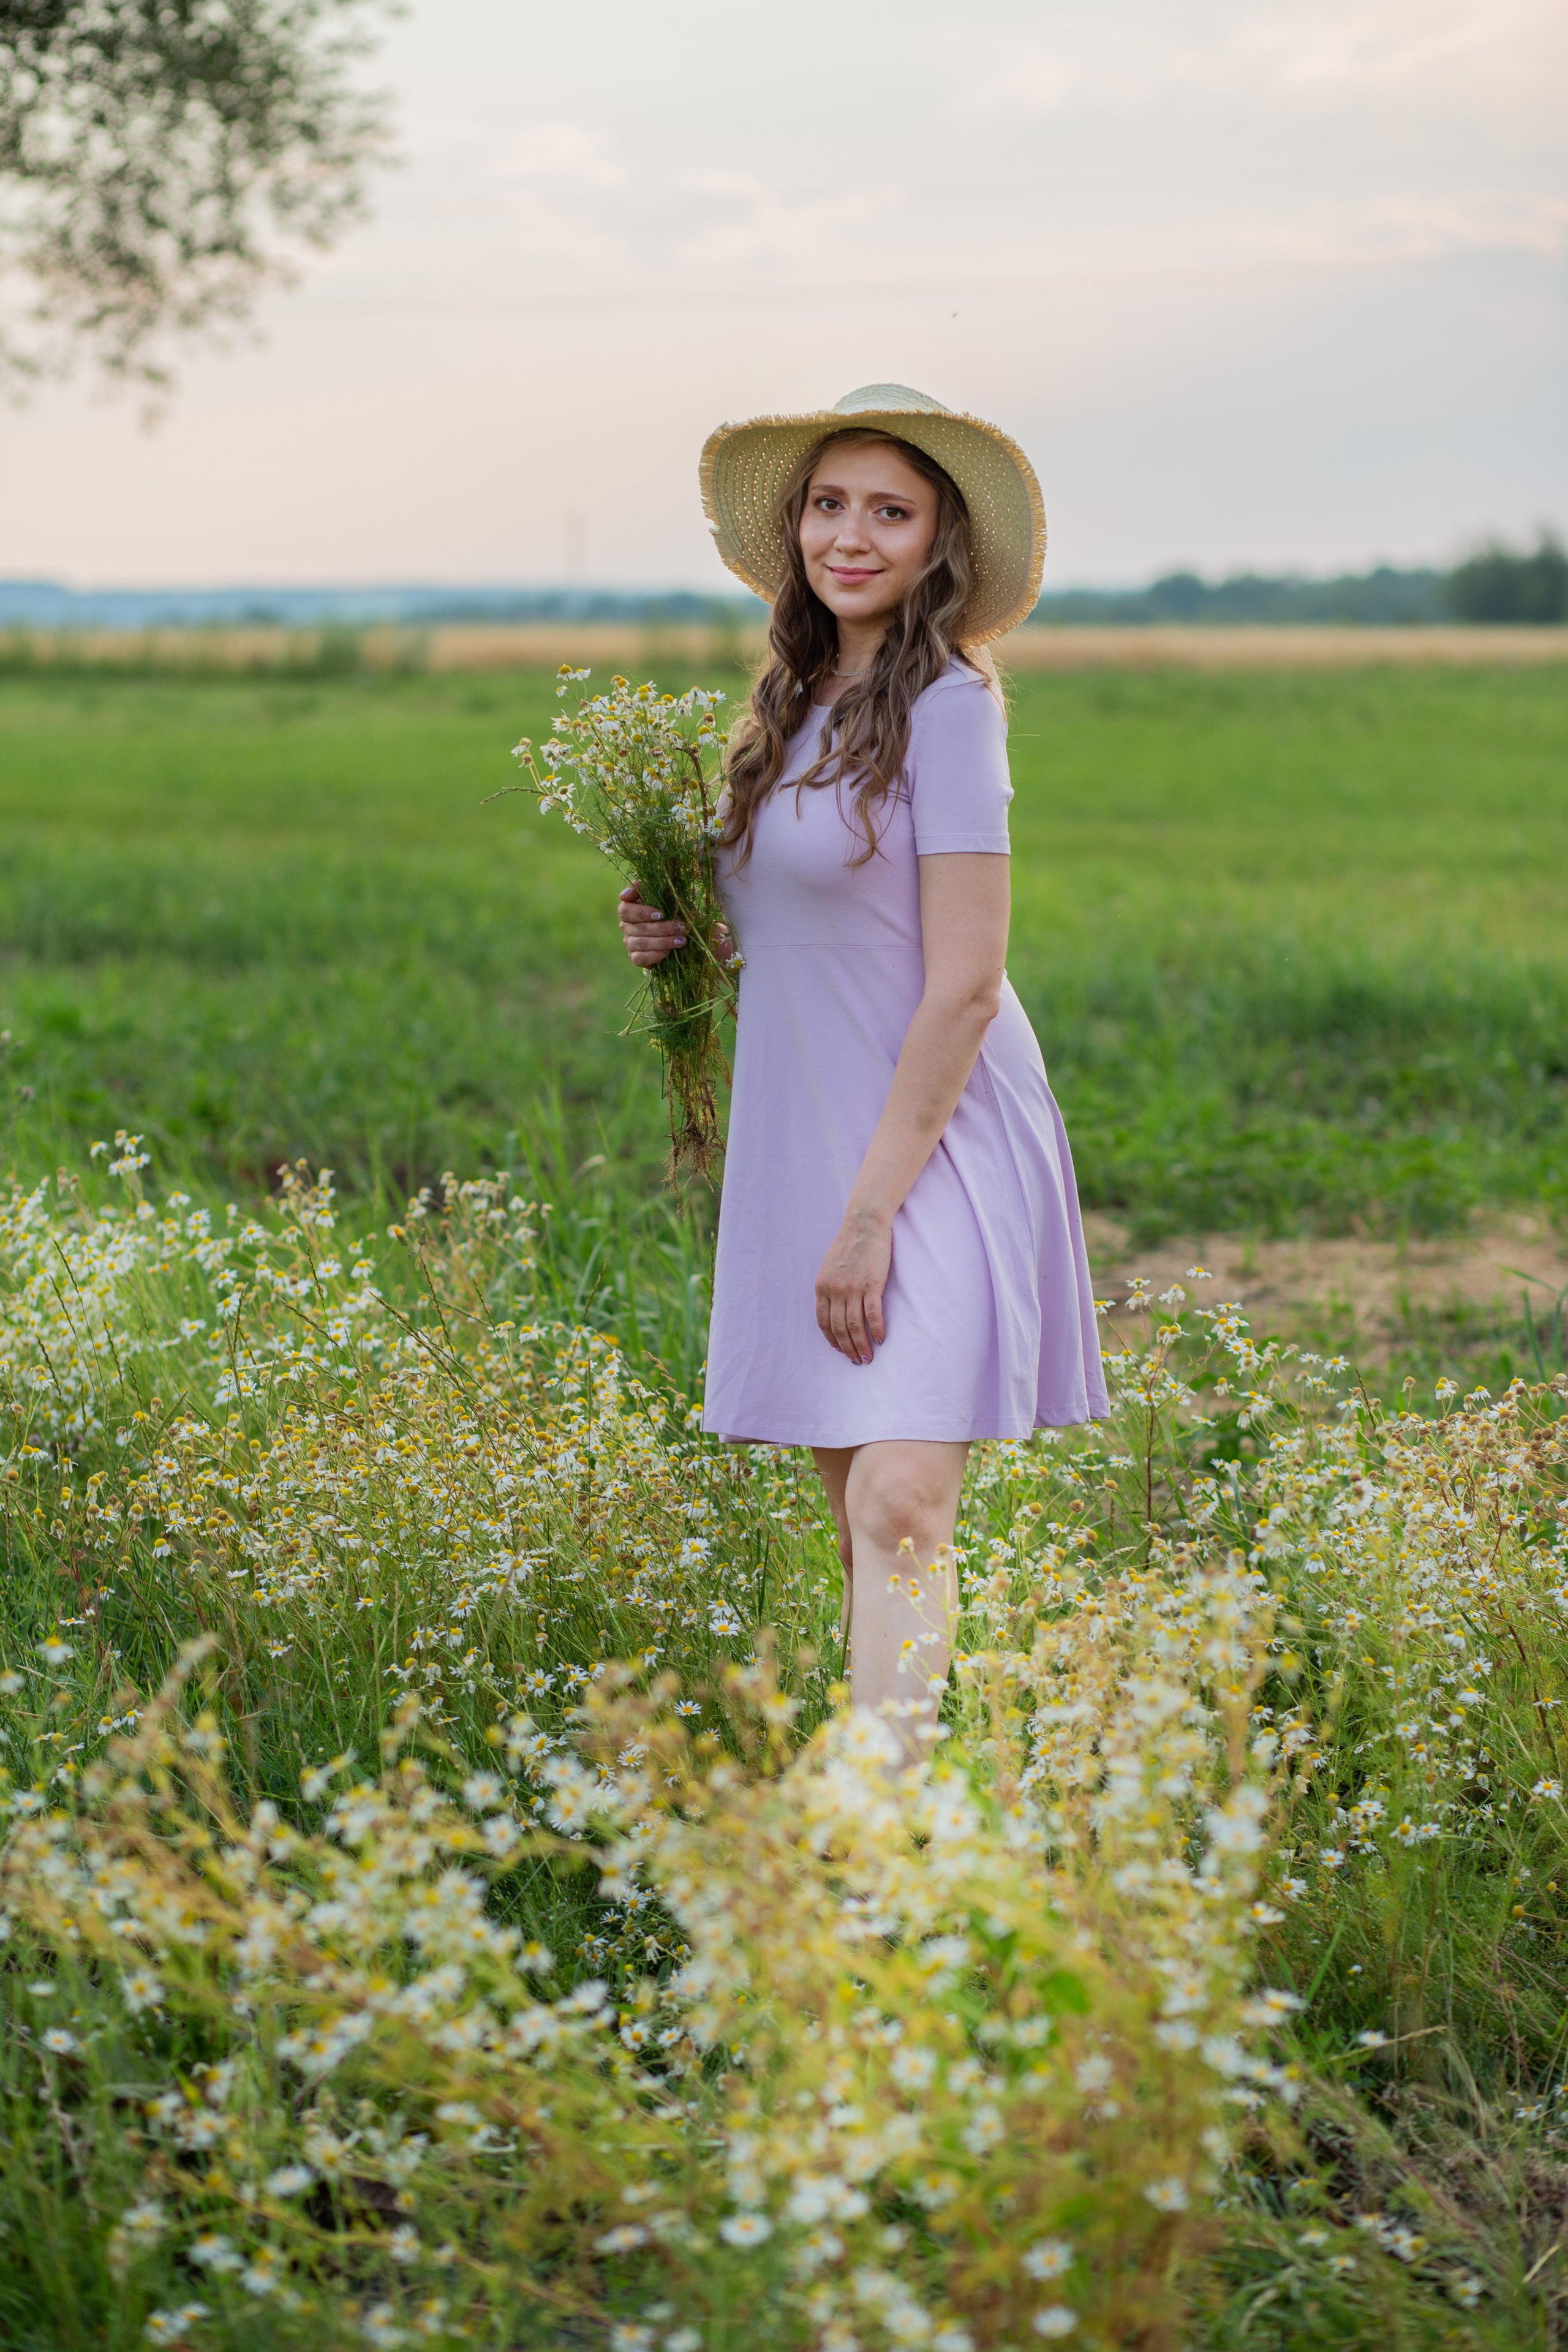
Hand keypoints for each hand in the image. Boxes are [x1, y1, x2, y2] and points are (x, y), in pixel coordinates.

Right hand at [618, 883, 685, 967]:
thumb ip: (648, 888)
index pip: (625, 911)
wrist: (679, 930)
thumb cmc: (671, 908)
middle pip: (638, 929)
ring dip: (663, 942)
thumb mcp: (666, 894)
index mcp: (629, 909)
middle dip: (662, 928)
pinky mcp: (635, 957)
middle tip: (681, 927)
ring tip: (681, 940)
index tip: (661, 914)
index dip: (641, 913)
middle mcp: (626, 926)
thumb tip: (626, 894)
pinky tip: (669, 952)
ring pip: (642, 944)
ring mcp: (629, 942)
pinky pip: (641, 959)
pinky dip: (656, 955)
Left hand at [814, 1210, 890, 1364]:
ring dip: (862, 1345)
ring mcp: (852, 1289)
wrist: (864, 1224)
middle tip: (857, 1361)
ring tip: (868, 1358)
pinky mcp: (871, 1285)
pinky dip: (876, 1330)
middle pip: (839, 1329)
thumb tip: (834, 1306)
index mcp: (822, 1287)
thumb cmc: (849, 1244)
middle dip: (848, 1349)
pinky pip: (872, 1314)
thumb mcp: (830, 1267)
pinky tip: (881, 1339)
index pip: (823, 1322)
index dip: (831, 1340)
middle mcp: (834, 1291)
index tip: (839, 1350)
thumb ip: (830, 1287)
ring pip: (854, 1326)